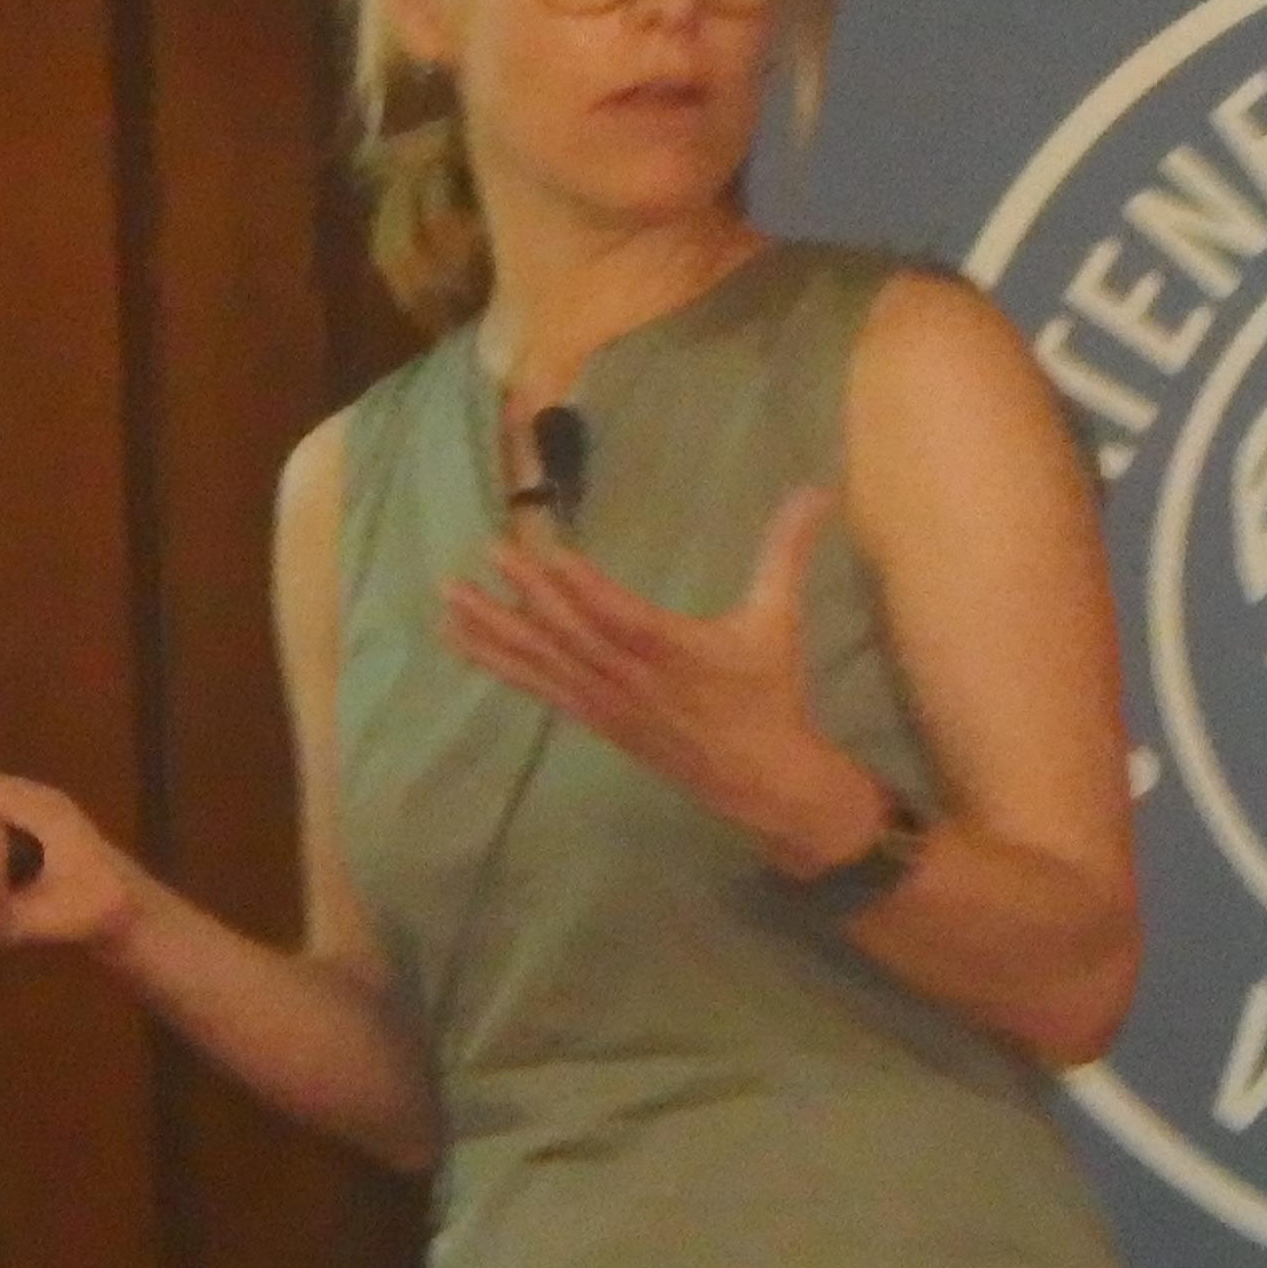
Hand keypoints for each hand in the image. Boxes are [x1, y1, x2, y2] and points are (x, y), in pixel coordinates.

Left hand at [438, 487, 886, 872]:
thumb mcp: (780, 621)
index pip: (621, 618)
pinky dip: (499, 661)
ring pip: (544, 661)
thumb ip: (788, 553)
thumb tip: (817, 490)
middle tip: (489, 552)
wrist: (758, 777)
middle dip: (528, 594)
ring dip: (495, 629)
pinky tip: (460, 638)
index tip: (547, 552)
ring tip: (449, 598)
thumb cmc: (769, 693)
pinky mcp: (593, 716)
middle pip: (572, 635)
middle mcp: (631, 679)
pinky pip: (538, 685)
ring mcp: (606, 701)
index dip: (583, 589)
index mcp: (678, 653)